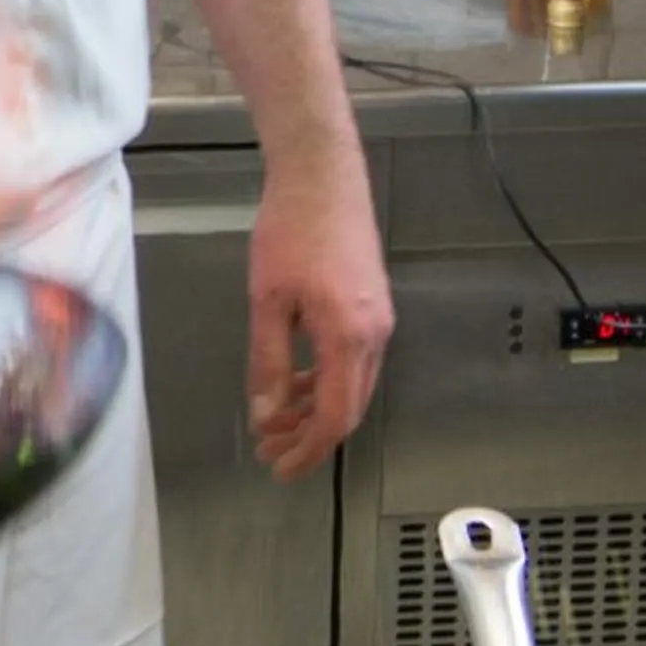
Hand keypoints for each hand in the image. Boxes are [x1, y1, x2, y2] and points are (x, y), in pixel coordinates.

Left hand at [244, 148, 391, 479]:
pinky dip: (324, 380)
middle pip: (348, 407)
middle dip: (309, 435)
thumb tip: (267, 415)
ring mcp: (378, 322)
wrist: (323, 178)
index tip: (280, 466)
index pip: (337, 416)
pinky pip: (352, 361)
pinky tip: (295, 383)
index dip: (309, 449)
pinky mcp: (371, 307)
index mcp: (350, 337)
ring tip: (274, 422)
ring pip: (351, 386)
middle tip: (268, 450)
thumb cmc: (290, 233)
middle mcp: (375, 336)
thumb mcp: (268, 301)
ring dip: (314, 408)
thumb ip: (269, 362)